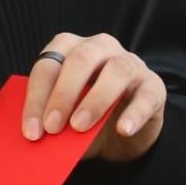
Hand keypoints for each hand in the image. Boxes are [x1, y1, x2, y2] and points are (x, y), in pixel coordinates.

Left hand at [22, 32, 166, 162]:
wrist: (122, 131)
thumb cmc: (85, 117)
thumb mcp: (65, 117)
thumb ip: (52, 120)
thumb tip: (35, 137)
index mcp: (70, 48)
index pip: (49, 64)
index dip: (37, 96)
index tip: (31, 129)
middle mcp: (100, 47)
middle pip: (81, 59)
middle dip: (63, 94)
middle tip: (52, 127)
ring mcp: (130, 63)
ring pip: (116, 70)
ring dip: (95, 100)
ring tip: (79, 127)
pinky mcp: (154, 85)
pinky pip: (147, 95)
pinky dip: (134, 113)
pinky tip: (123, 129)